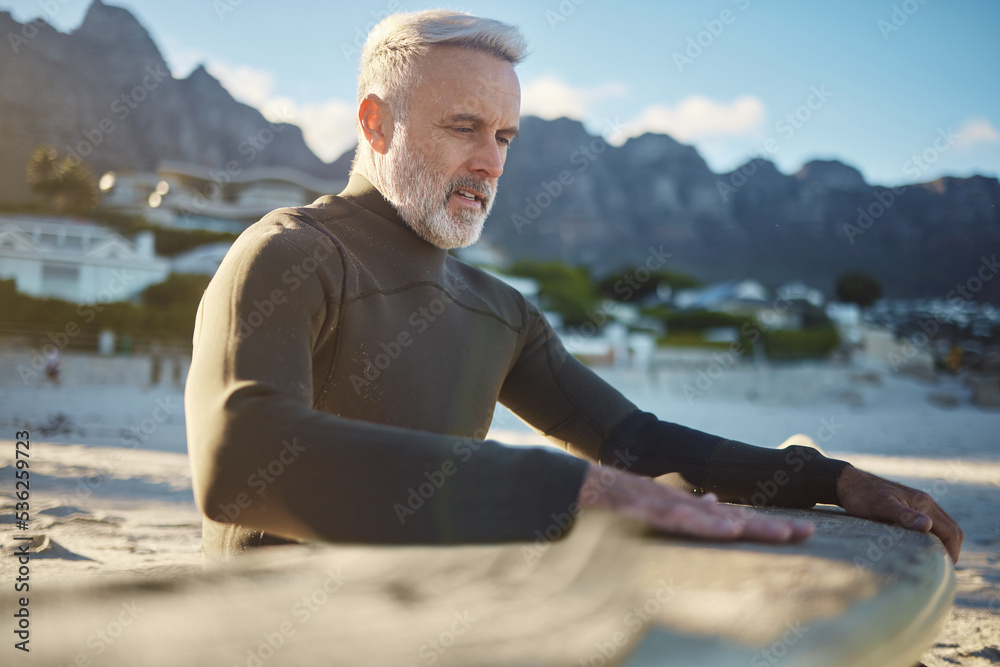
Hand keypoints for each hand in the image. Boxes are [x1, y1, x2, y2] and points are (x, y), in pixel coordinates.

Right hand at [577, 465, 814, 542]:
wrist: (566, 483)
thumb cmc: (604, 498)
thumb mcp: (648, 503)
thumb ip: (684, 506)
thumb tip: (717, 506)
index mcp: (681, 505)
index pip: (730, 517)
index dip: (765, 524)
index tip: (798, 532)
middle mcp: (676, 502)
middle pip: (731, 516)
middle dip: (771, 525)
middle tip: (810, 532)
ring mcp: (659, 504)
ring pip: (711, 518)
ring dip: (749, 525)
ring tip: (784, 533)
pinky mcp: (640, 508)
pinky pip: (676, 518)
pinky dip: (703, 523)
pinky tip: (728, 527)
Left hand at [836, 465, 962, 563]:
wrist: (846, 482)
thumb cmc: (862, 495)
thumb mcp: (882, 507)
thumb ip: (905, 516)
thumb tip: (928, 525)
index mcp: (924, 503)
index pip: (951, 531)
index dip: (952, 551)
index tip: (945, 569)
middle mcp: (925, 502)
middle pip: (951, 529)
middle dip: (950, 549)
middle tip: (940, 569)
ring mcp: (917, 504)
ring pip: (941, 527)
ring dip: (941, 543)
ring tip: (931, 562)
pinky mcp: (908, 507)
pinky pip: (928, 524)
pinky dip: (931, 538)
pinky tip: (918, 548)